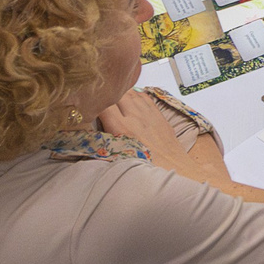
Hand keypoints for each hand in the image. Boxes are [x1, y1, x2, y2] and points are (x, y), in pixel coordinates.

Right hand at [98, 91, 224, 178]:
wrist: (172, 170)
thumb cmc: (143, 168)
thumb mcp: (117, 157)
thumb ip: (105, 139)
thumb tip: (93, 129)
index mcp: (121, 128)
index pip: (104, 105)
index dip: (96, 103)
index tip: (91, 105)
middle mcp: (135, 117)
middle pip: (118, 94)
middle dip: (109, 95)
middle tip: (102, 99)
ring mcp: (149, 114)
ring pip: (132, 94)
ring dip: (122, 94)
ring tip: (115, 97)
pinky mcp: (159, 116)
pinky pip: (145, 98)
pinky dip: (136, 96)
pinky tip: (132, 99)